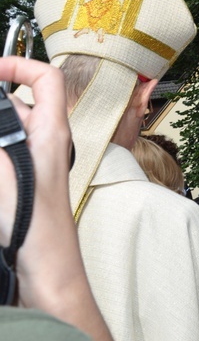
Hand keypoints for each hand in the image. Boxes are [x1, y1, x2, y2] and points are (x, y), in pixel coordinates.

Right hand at [0, 56, 136, 340]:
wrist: (46, 275)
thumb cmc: (37, 228)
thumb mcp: (7, 168)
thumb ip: (0, 132)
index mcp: (51, 133)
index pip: (47, 79)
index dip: (18, 65)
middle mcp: (46, 146)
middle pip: (17, 105)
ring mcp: (34, 168)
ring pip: (7, 134)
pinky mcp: (22, 188)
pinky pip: (5, 159)